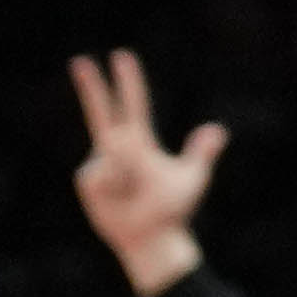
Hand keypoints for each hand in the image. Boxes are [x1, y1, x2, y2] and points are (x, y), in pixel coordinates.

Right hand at [62, 50, 224, 296]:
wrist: (150, 239)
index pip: (134, 105)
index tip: (121, 56)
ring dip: (129, 175)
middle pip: (102, 111)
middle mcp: (116, 149)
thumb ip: (201, 152)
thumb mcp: (192, 178)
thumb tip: (217, 129)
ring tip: (133, 195)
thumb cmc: (172, 211)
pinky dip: (114, 185)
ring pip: (113, 154)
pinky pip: (102, 172)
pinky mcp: (89, 180)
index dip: (128, 81)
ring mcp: (100, 165)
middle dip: (91, 86)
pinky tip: (116, 199)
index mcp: (140, 142)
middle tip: (80, 60)